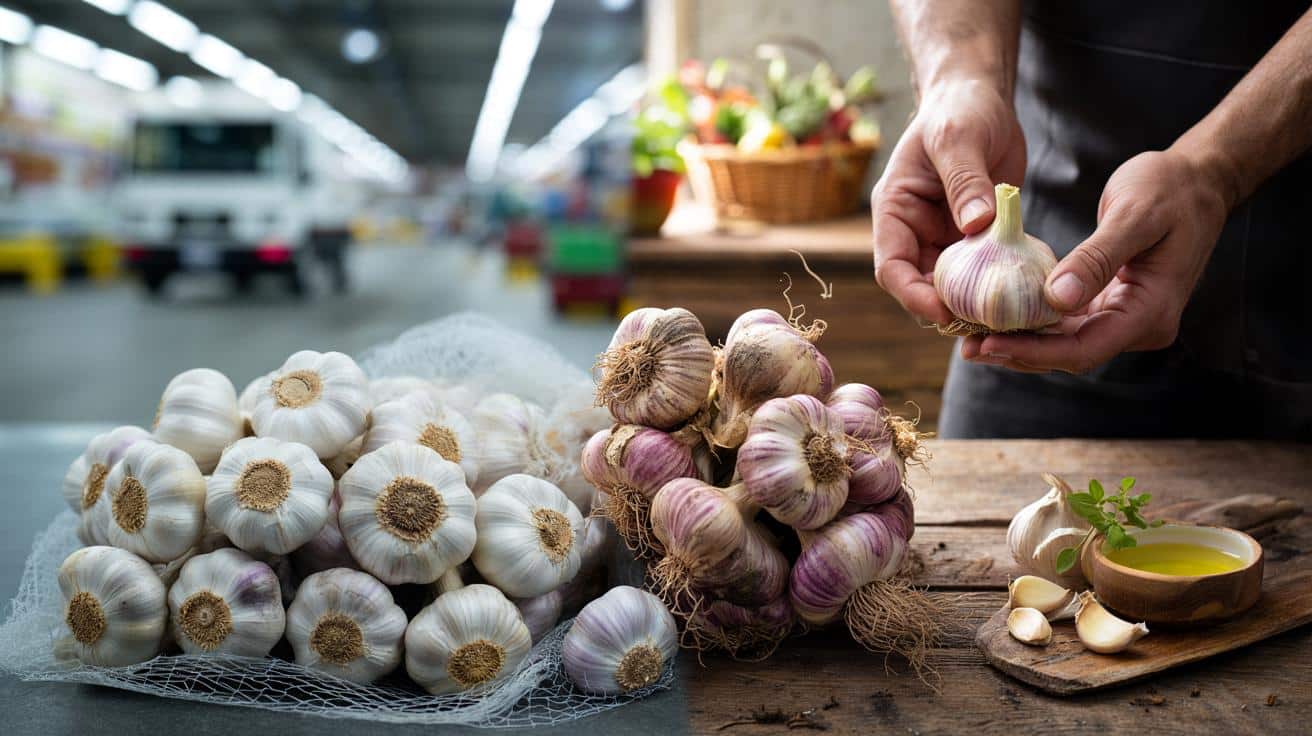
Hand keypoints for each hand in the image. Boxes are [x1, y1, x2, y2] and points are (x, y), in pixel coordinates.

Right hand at [871, 79, 1026, 324]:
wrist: (980, 98)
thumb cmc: (959, 110)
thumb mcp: (959, 138)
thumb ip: (966, 181)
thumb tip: (976, 226)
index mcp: (895, 211)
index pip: (891, 268)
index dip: (913, 296)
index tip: (945, 311)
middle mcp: (915, 231)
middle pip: (922, 286)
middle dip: (948, 309)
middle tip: (985, 325)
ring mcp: (944, 238)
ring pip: (952, 287)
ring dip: (975, 304)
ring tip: (1007, 319)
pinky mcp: (974, 239)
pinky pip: (982, 271)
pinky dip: (999, 286)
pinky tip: (1025, 295)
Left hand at [962, 149, 1230, 373]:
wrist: (1196, 179)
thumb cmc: (1170, 189)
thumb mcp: (1133, 215)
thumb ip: (1097, 258)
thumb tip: (1057, 299)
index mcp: (1151, 311)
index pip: (1085, 348)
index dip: (1034, 352)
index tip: (989, 345)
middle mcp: (1139, 324)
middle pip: (1070, 354)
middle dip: (1018, 353)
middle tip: (967, 348)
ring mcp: (1125, 317)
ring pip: (1065, 344)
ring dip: (1020, 343)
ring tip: (970, 339)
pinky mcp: (1109, 304)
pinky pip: (1067, 324)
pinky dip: (1032, 324)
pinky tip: (996, 318)